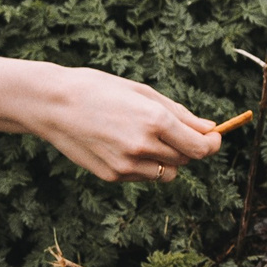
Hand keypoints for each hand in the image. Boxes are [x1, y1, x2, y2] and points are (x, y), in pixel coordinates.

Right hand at [0, 25, 223, 181]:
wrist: (53, 104)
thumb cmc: (99, 89)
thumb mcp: (142, 93)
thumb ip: (179, 114)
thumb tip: (209, 129)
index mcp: (155, 121)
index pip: (201, 147)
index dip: (212, 144)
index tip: (213, 138)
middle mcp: (144, 146)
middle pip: (186, 160)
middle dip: (188, 148)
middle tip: (175, 132)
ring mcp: (127, 166)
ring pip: (167, 174)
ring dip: (166, 160)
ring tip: (144, 137)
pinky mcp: (113, 177)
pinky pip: (142, 177)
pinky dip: (142, 165)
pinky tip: (122, 144)